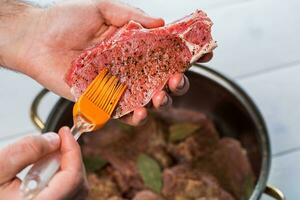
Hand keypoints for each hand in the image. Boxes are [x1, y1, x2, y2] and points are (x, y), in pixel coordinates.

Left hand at [0, 0, 211, 125]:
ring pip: (148, 98)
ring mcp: (119, 83)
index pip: (167, 51)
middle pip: (163, 78)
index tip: (205, 54)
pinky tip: (141, 114)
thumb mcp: (103, 8)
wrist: (36, 38)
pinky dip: (135, 116)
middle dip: (178, 81)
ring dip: (161, 101)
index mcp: (134, 44)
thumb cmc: (66, 19)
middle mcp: (130, 65)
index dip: (187, 53)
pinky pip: (124, 112)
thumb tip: (161, 23)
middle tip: (177, 80)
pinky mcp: (103, 99)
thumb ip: (132, 15)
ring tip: (161, 98)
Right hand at [0, 127, 87, 199]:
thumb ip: (25, 151)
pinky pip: (68, 194)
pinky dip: (61, 179)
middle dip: (69, 158)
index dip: (72, 150)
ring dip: (65, 168)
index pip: (72, 177)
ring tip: (41, 163)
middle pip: (78, 183)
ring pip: (75, 189)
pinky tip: (41, 175)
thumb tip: (53, 139)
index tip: (64, 133)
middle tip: (53, 146)